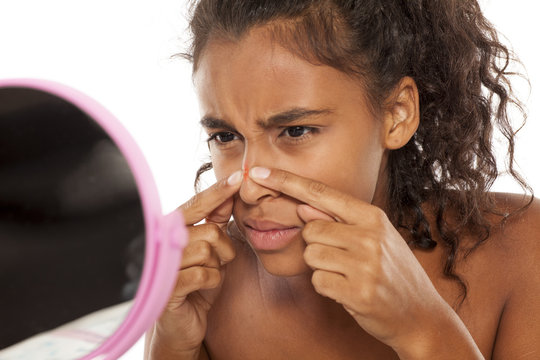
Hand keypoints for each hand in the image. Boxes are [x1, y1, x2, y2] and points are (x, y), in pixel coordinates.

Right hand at [151, 171, 241, 354]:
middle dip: (223, 249)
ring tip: (207, 275)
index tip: (240, 176)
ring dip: (217, 267)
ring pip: (208, 252)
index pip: (198, 204)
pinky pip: (204, 274)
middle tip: (218, 261)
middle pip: (210, 231)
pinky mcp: (167, 287)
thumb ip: (215, 222)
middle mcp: (164, 241)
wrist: (181, 321)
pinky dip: (212, 282)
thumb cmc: (196, 281)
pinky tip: (202, 289)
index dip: (219, 191)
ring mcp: (163, 264)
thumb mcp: (210, 250)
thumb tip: (229, 196)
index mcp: (173, 228)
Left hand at [248, 167, 481, 357]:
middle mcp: (370, 236)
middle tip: (342, 258)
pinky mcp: (357, 292)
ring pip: (311, 255)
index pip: (320, 193)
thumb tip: (303, 207)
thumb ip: (339, 221)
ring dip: (322, 267)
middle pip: (309, 230)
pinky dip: (327, 287)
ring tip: (348, 274)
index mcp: (372, 217)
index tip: (257, 172)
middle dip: (316, 244)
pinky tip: (349, 290)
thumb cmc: (392, 271)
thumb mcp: (375, 237)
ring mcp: (365, 265)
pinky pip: (318, 281)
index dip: (286, 181)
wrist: (420, 314)